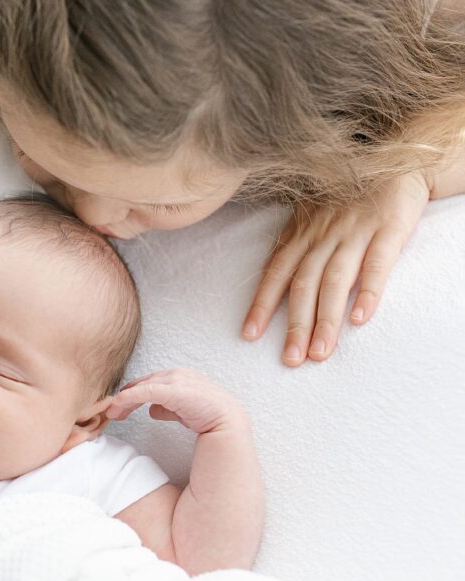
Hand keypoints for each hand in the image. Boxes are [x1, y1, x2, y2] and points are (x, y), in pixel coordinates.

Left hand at [107, 368, 246, 434]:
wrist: (227, 420)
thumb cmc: (207, 414)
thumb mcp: (181, 409)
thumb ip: (166, 407)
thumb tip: (152, 410)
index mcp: (178, 377)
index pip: (148, 383)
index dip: (131, 395)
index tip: (118, 409)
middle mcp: (175, 374)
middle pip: (142, 384)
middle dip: (124, 399)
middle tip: (111, 413)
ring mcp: (175, 379)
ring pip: (141, 388)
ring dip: (124, 400)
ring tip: (113, 414)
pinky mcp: (174, 389)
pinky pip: (146, 392)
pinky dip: (130, 398)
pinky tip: (119, 405)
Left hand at [242, 172, 429, 366]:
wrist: (395, 157)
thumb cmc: (347, 192)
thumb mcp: (311, 214)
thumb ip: (296, 246)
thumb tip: (274, 285)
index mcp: (302, 232)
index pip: (275, 272)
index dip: (261, 304)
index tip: (248, 334)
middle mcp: (323, 233)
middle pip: (303, 284)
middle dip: (295, 325)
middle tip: (291, 359)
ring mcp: (356, 230)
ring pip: (335, 281)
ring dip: (326, 319)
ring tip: (320, 353)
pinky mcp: (388, 228)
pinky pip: (376, 264)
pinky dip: (368, 291)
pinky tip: (360, 319)